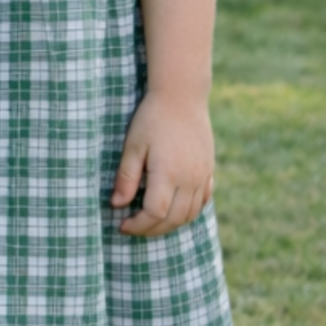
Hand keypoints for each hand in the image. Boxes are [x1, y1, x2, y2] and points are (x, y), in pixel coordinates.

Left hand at [111, 92, 214, 237]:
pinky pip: (203, 201)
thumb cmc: (152, 118)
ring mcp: (202, 175)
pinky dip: (189, 212)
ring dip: (171, 224)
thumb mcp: (133, 146)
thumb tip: (117, 204)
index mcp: (168, 174)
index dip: (138, 225)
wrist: (182, 96)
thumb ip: (126, 177)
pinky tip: (175, 209)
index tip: (123, 225)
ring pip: (191, 214)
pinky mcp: (209, 169)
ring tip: (151, 222)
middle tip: (134, 227)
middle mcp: (189, 179)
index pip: (155, 213)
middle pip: (174, 219)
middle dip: (152, 229)